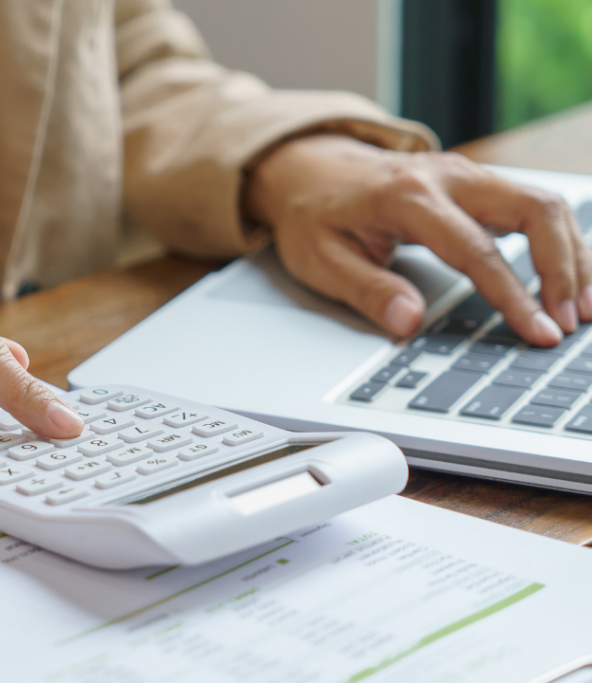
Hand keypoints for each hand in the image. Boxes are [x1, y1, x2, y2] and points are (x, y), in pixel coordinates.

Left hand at [244, 135, 591, 345]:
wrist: (308, 169)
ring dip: (573, 255)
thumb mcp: (320, 259)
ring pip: (544, 204)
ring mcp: (467, 175)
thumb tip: (408, 323)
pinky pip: (533, 206)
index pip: (476, 250)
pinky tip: (571, 279)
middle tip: (571, 322)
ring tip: (583, 308)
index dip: (513, 295)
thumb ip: (367, 290)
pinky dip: (560, 242)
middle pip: (533, 210)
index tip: (538, 332)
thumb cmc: (314, 216)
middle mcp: (448, 177)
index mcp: (407, 197)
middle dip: (563, 268)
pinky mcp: (477, 183)